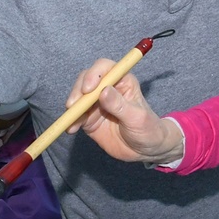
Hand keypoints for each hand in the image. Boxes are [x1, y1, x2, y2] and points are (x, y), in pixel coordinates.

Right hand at [67, 60, 183, 165]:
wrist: (146, 150)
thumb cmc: (148, 129)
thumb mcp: (137, 117)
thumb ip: (120, 105)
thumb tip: (103, 91)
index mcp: (123, 81)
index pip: (105, 68)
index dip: (94, 74)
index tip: (88, 89)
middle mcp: (107, 88)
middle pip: (86, 80)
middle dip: (78, 92)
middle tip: (73, 106)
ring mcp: (96, 103)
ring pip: (78, 98)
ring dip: (73, 108)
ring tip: (71, 121)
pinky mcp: (89, 118)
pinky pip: (76, 116)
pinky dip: (71, 121)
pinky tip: (70, 128)